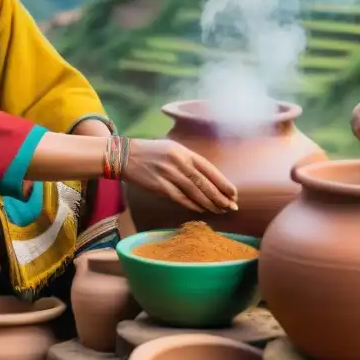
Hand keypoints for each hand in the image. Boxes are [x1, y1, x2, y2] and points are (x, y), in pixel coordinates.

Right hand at [124, 139, 238, 213]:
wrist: (125, 156)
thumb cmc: (151, 152)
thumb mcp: (173, 149)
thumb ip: (189, 161)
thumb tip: (207, 177)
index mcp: (185, 152)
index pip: (210, 169)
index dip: (223, 182)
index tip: (233, 193)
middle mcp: (179, 162)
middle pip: (204, 182)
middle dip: (220, 196)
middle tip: (232, 207)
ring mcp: (169, 174)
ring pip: (194, 192)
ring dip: (209, 203)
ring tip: (220, 211)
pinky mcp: (159, 186)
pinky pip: (180, 198)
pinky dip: (192, 205)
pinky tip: (202, 210)